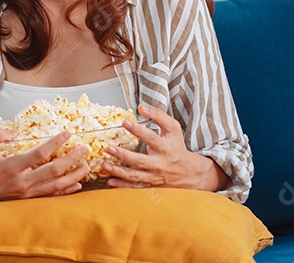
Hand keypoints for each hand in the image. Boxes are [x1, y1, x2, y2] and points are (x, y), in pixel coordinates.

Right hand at [0, 126, 90, 204]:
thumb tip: (14, 132)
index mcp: (13, 167)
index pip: (40, 153)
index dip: (55, 143)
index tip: (68, 133)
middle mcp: (23, 181)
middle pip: (54, 170)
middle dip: (72, 159)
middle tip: (85, 149)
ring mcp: (27, 193)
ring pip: (56, 185)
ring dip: (73, 176)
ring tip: (86, 167)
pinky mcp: (28, 200)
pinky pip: (51, 195)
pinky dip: (66, 190)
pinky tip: (77, 185)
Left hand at [102, 103, 223, 190]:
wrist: (188, 172)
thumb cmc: (177, 146)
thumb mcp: (173, 129)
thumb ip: (158, 116)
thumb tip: (141, 107)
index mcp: (166, 148)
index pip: (151, 138)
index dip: (138, 130)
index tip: (125, 122)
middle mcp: (159, 164)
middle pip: (140, 160)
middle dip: (123, 155)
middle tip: (108, 148)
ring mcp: (154, 176)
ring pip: (135, 176)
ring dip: (119, 171)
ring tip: (105, 164)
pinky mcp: (150, 185)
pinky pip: (134, 187)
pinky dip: (122, 186)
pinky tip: (109, 181)